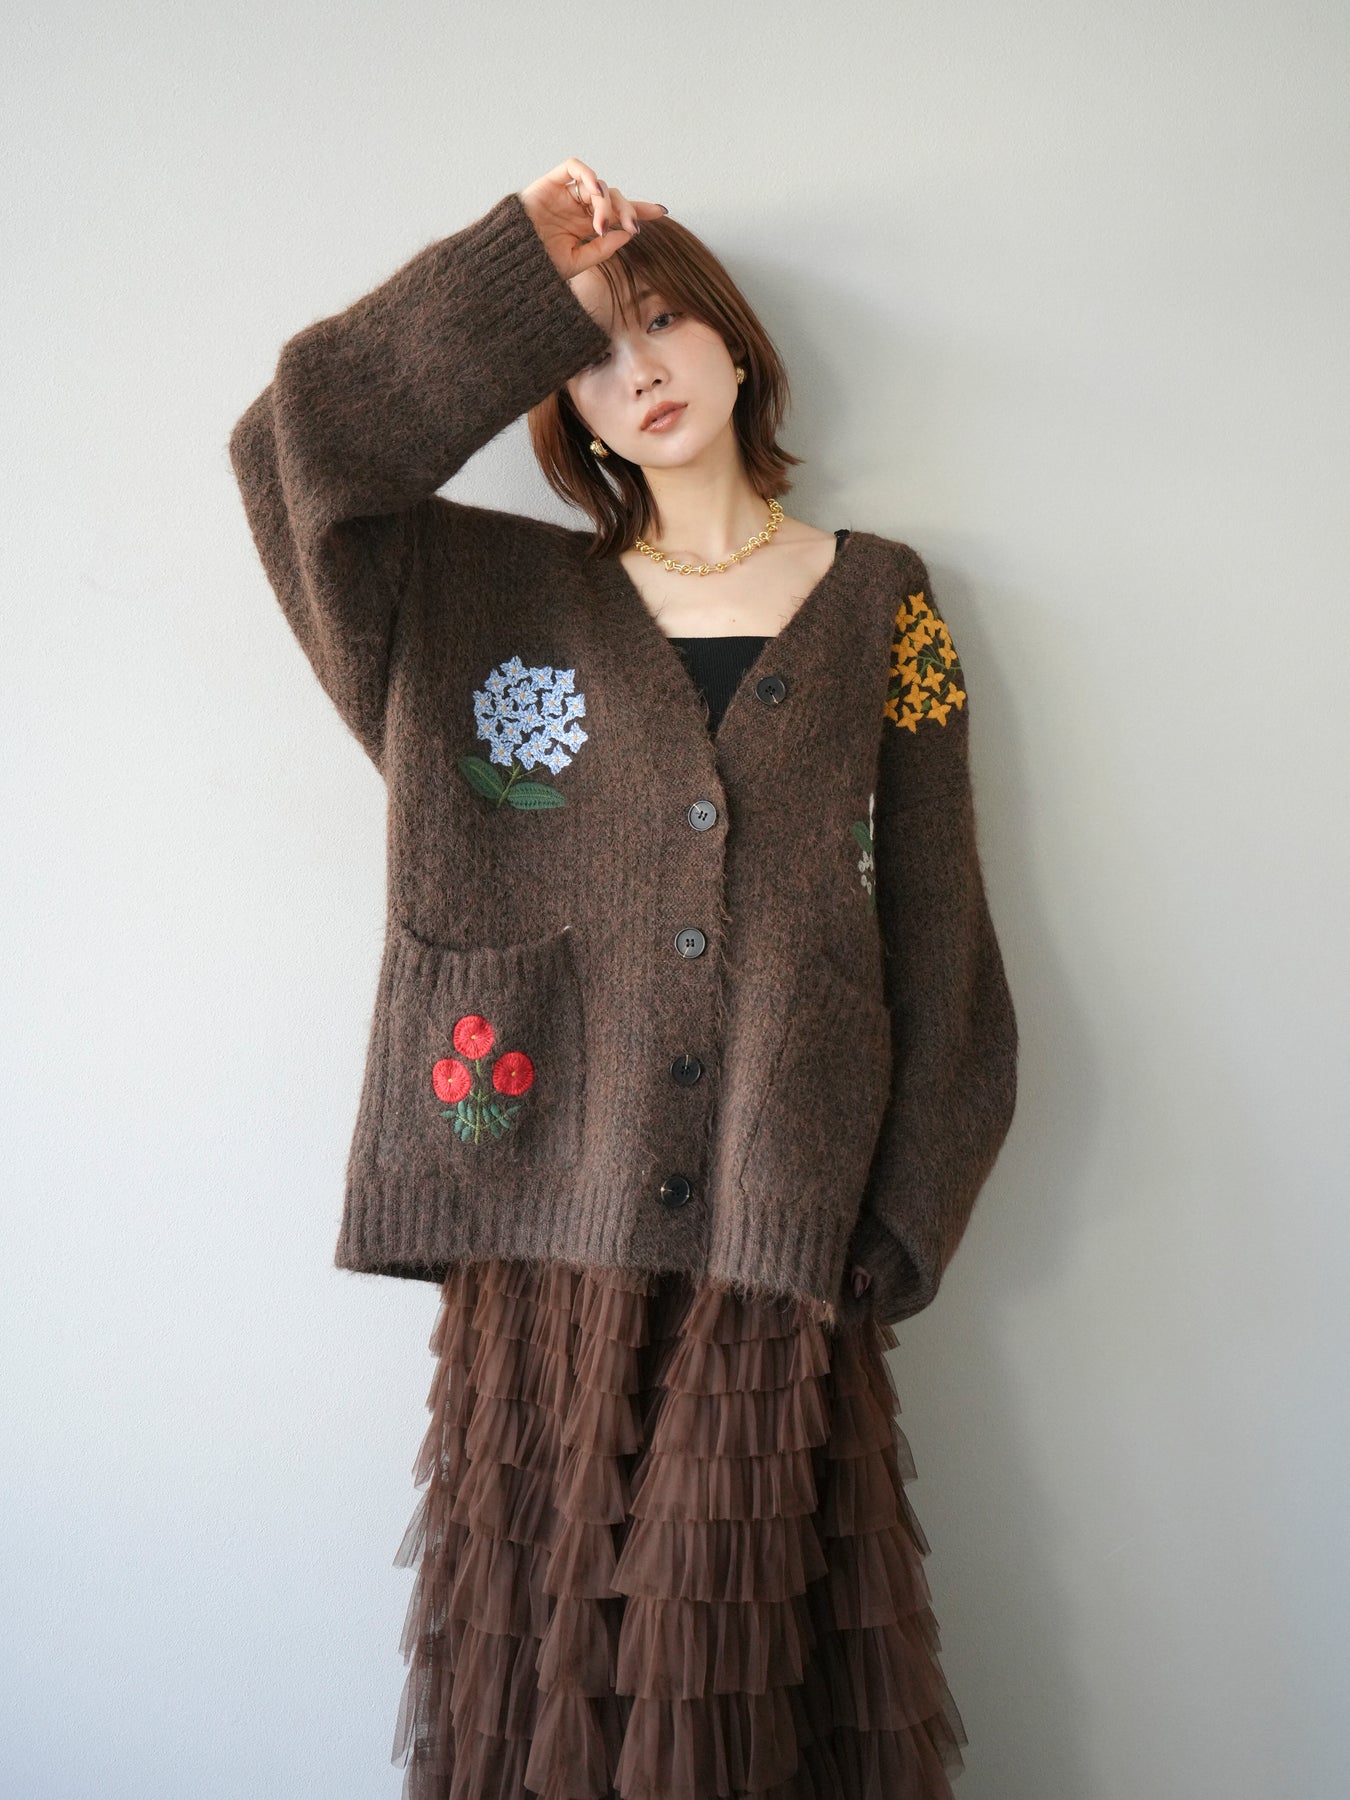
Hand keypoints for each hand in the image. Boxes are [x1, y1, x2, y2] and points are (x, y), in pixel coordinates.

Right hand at [519, 158, 667, 280]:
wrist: (512, 262)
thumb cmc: (540, 266)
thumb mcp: (579, 262)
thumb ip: (603, 248)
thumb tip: (628, 233)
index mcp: (586, 226)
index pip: (618, 213)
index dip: (640, 209)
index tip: (662, 211)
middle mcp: (579, 208)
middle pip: (614, 198)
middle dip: (627, 210)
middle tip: (632, 227)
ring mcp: (566, 194)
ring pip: (598, 187)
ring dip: (605, 205)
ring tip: (599, 226)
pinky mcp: (551, 183)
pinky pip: (574, 168)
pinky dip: (588, 175)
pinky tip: (594, 191)